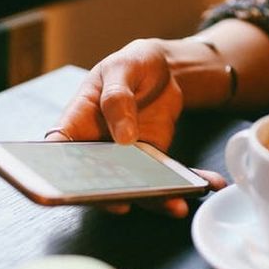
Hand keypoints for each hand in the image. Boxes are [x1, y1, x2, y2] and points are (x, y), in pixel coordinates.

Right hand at [47, 38, 226, 215]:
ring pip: (135, 185)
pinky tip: (208, 183)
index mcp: (77, 121)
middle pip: (97, 179)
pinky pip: (168, 177)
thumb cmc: (131, 64)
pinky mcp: (153, 160)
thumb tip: (121, 136)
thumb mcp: (122, 68)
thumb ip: (116, 98)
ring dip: (156, 199)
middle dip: (112, 195)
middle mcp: (97, 146)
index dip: (60, 173)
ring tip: (176, 204)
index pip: (60, 150)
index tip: (75, 186)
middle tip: (126, 203)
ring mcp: (126, 157)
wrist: (163, 68)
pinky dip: (189, 182)